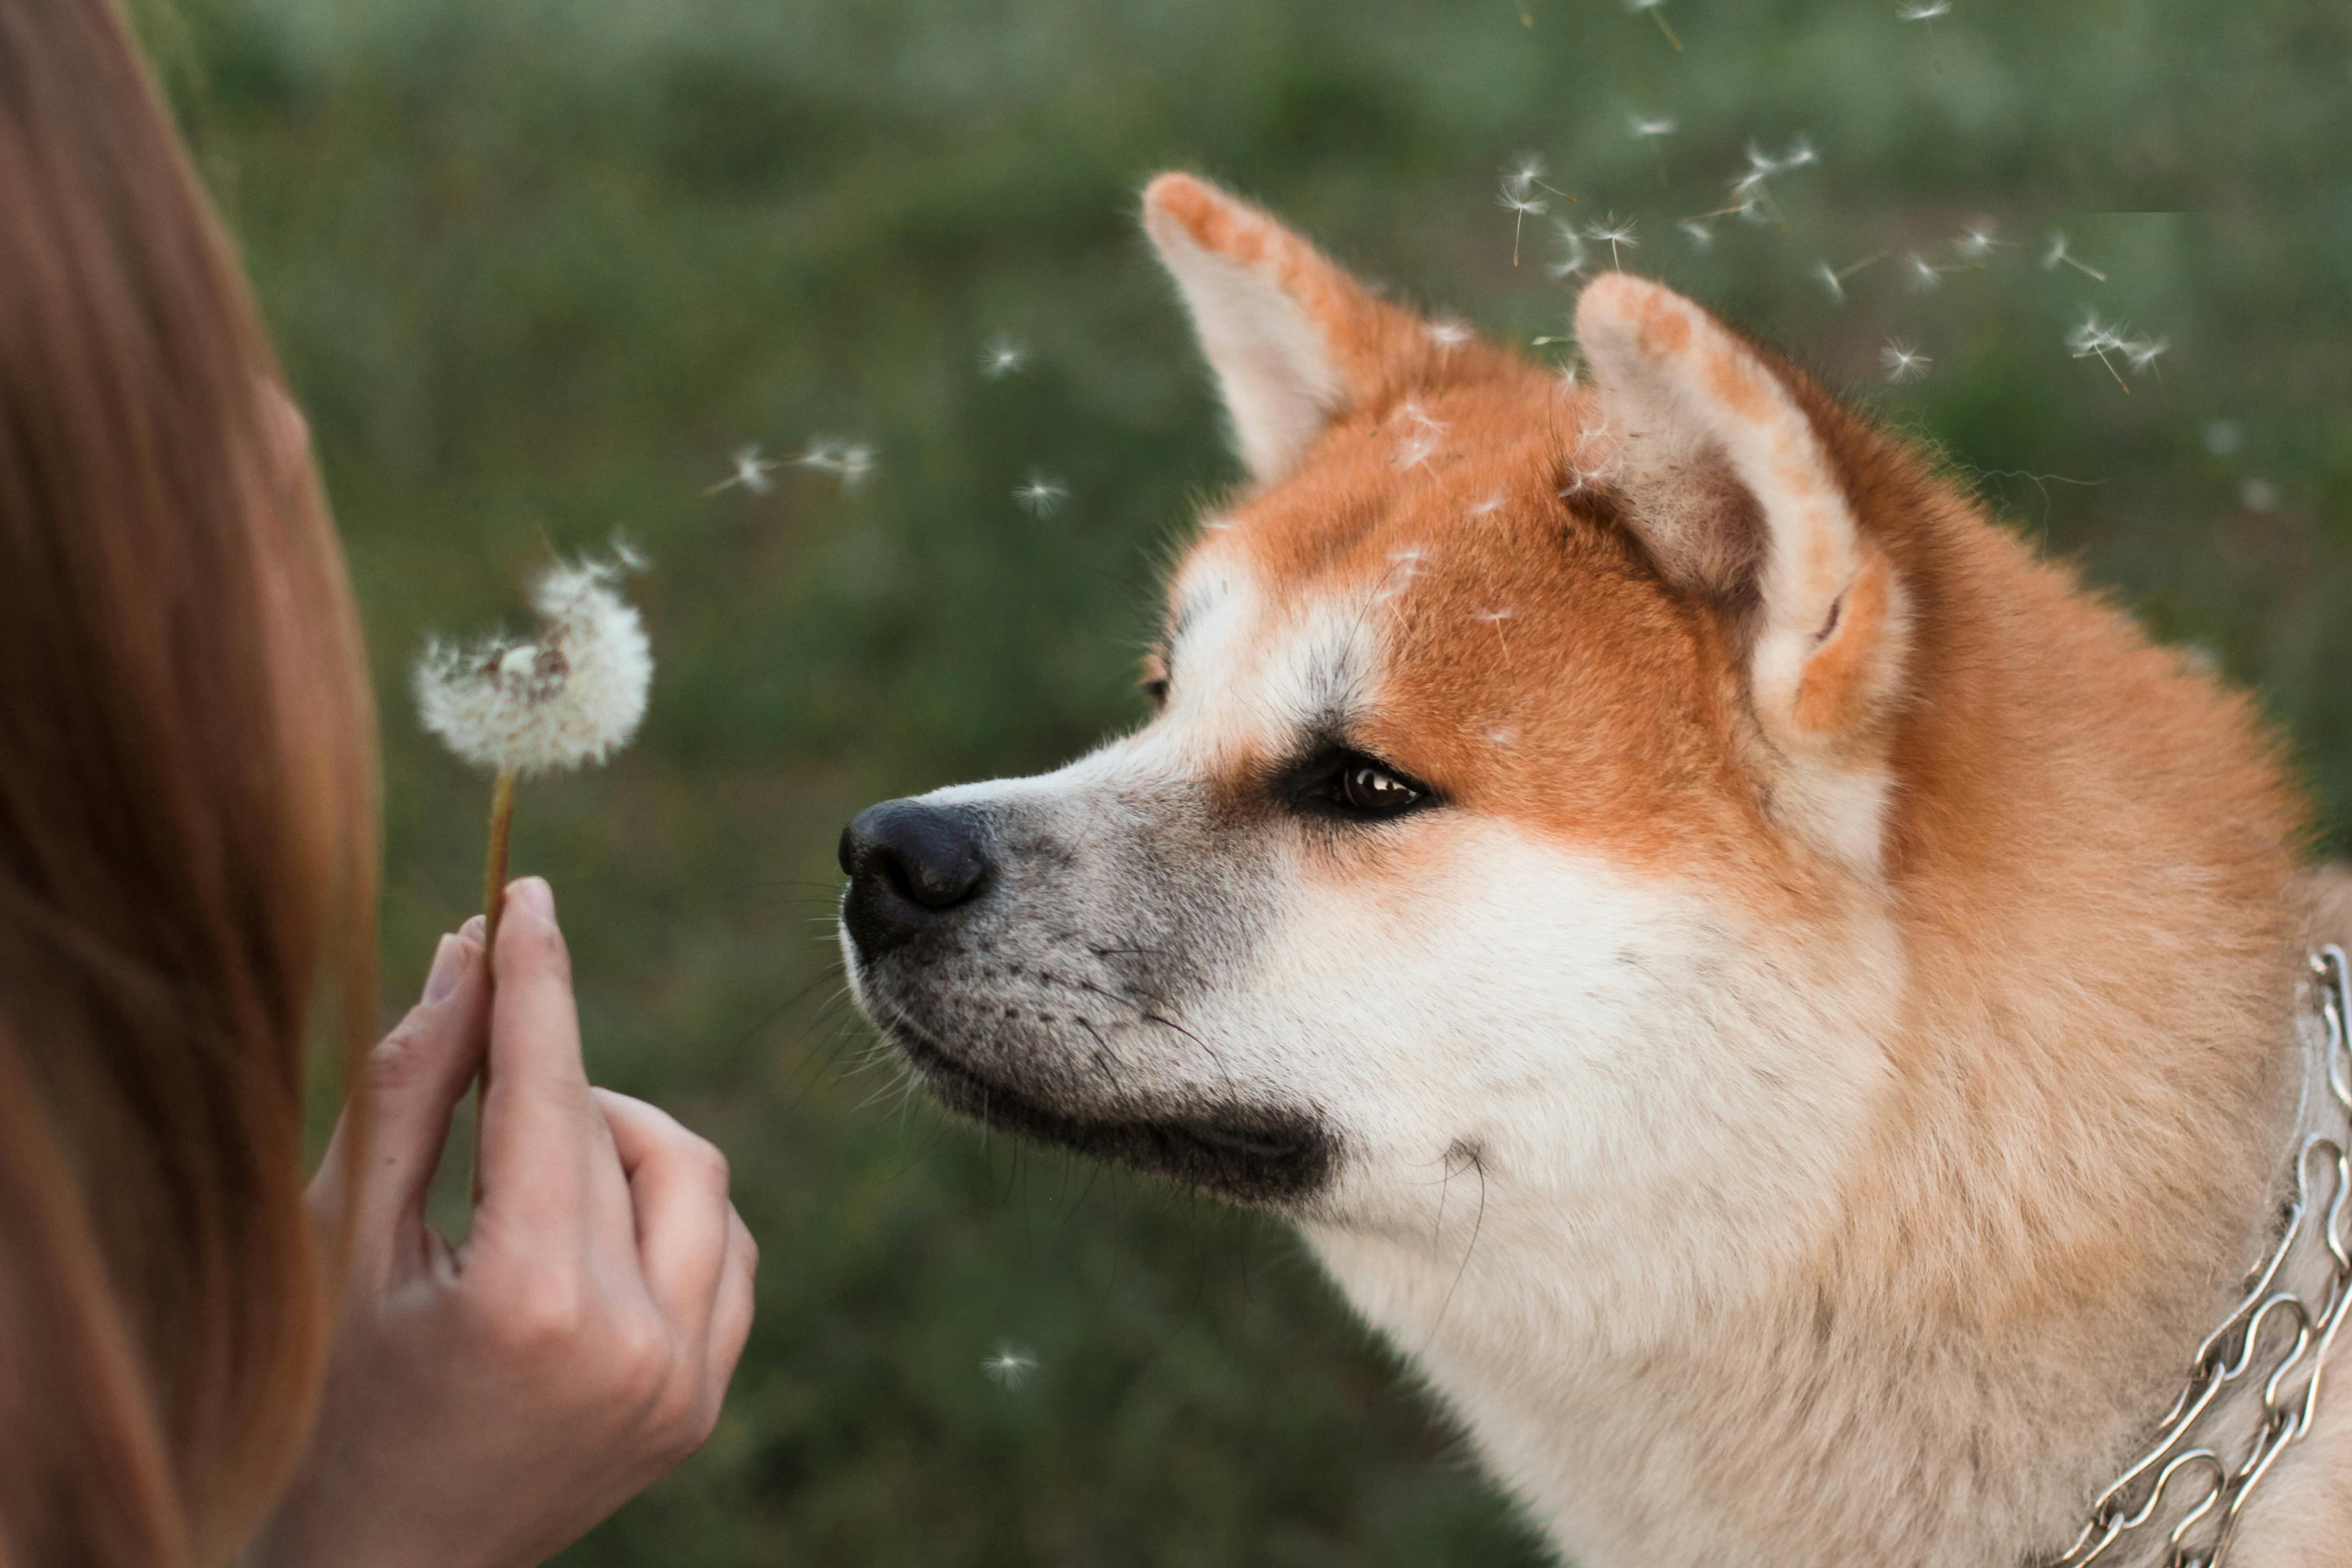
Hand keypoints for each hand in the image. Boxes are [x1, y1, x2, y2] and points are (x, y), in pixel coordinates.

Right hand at [246, 878, 757, 1567]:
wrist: (379, 1565)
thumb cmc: (331, 1403)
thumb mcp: (347, 1242)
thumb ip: (413, 1092)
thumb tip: (467, 953)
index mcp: (529, 1306)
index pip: (550, 1097)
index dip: (538, 981)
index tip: (527, 894)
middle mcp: (632, 1347)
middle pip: (625, 1133)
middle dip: (557, 1083)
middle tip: (489, 1087)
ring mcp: (683, 1383)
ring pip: (697, 1181)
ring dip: (619, 1146)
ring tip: (527, 1182)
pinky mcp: (703, 1401)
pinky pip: (725, 1249)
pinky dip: (666, 1212)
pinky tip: (585, 1235)